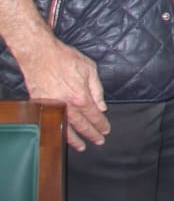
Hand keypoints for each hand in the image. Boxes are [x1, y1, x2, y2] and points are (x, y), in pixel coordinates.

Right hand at [13, 33, 107, 150]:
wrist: (40, 54)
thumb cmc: (65, 58)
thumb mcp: (90, 69)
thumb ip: (97, 90)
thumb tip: (102, 107)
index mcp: (80, 96)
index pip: (94, 116)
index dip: (101, 125)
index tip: (106, 130)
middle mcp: (66, 105)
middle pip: (81, 125)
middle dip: (91, 134)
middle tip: (99, 141)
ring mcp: (52, 106)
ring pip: (64, 128)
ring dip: (74, 139)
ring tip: (81, 146)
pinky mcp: (41, 105)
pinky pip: (52, 122)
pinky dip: (58, 130)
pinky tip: (63, 134)